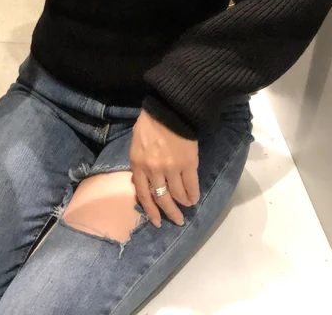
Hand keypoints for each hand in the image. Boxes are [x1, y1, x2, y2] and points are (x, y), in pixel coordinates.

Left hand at [130, 109, 199, 227]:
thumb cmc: (150, 123)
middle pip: (161, 198)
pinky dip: (193, 194)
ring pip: (177, 194)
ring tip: (187, 207)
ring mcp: (171, 168)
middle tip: (177, 221)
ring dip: (183, 203)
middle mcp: (153, 170)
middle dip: (169, 212)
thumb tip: (144, 180)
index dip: (151, 210)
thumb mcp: (136, 143)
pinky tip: (195, 198)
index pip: (143, 194)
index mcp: (138, 164)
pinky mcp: (188, 163)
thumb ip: (139, 162)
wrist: (169, 110)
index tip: (157, 221)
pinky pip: (191, 185)